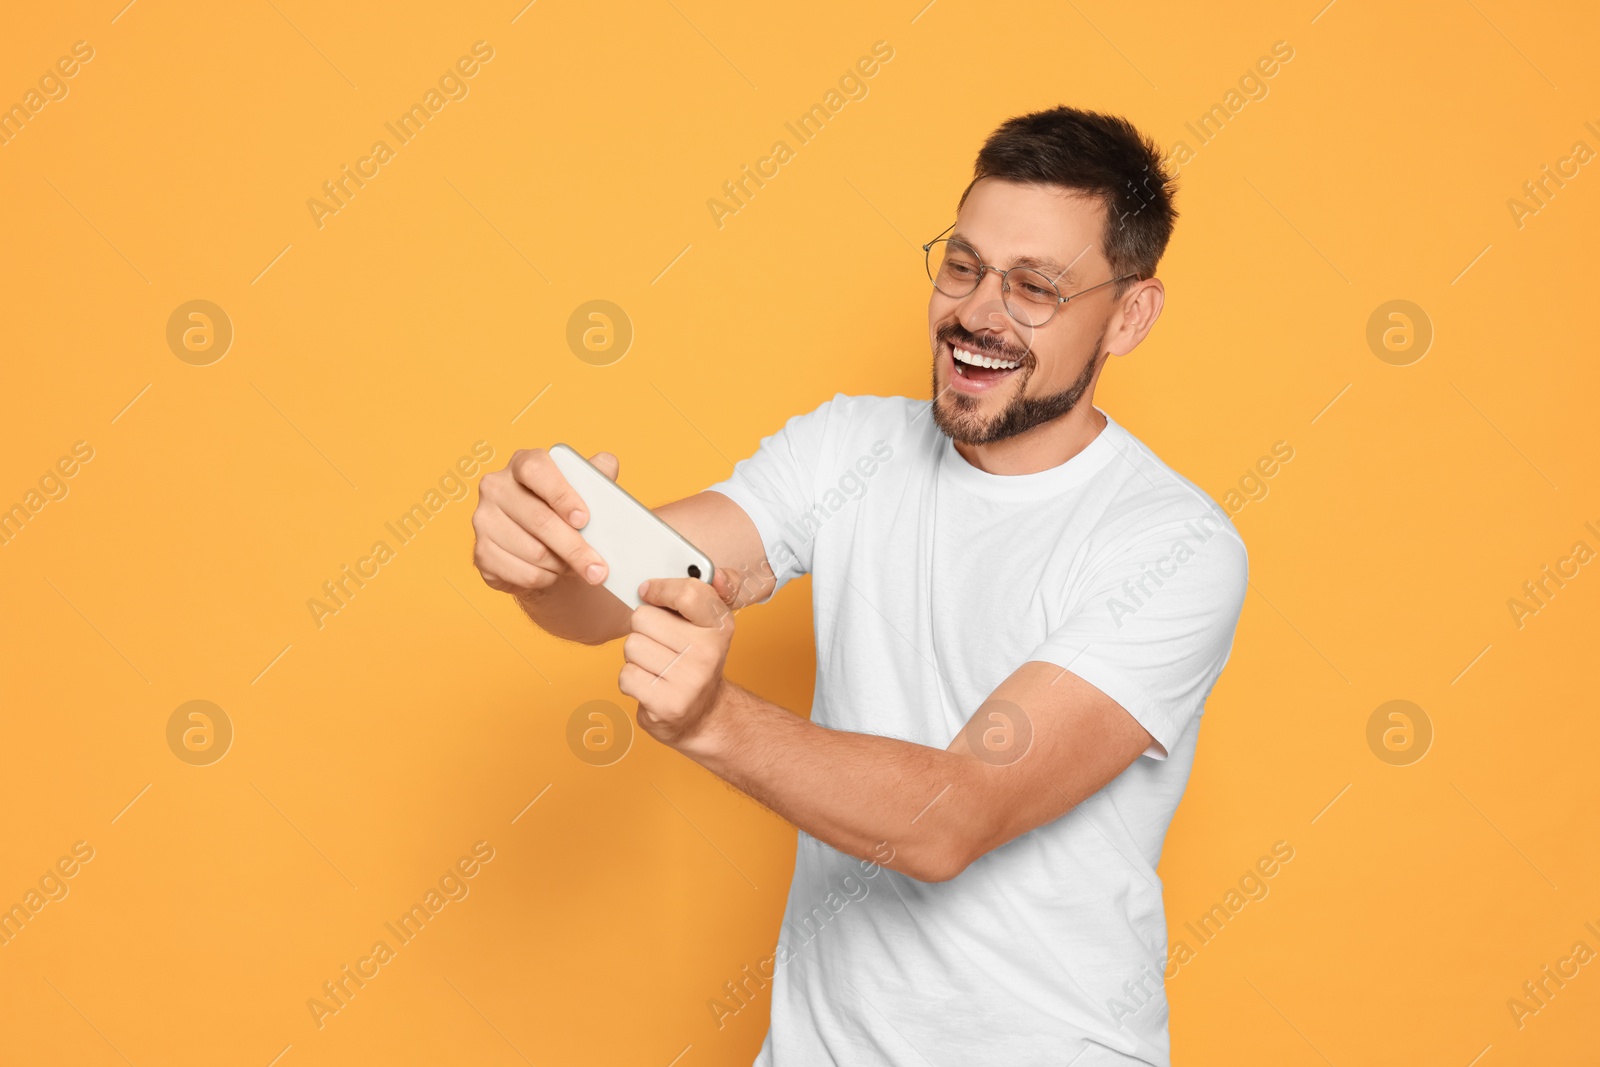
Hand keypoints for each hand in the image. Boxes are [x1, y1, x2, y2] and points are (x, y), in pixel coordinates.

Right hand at [471, 447, 616, 598]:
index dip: (561, 495)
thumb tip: (607, 465)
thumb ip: (597, 475)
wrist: (544, 548)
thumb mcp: (584, 490)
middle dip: (575, 548)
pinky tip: (553, 573)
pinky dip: (546, 579)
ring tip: (575, 565)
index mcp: (522, 463)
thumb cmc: (566, 513)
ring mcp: (484, 520)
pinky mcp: (481, 552)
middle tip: (599, 568)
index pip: (535, 470)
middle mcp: (496, 487)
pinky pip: (522, 573)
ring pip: (534, 551)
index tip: (583, 519)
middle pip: (539, 519)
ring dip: (562, 565)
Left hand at [619, 571, 737, 750]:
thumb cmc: (697, 659)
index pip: (688, 593)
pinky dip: (632, 680)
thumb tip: (717, 574)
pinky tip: (651, 684)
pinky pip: (626, 676)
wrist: (703, 715)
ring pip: (631, 647)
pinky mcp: (667, 705)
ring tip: (657, 665)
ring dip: (636, 656)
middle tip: (660, 642)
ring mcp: (689, 681)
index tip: (649, 591)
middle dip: (643, 629)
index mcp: (720, 625)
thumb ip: (713, 589)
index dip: (660, 588)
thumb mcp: (711, 623)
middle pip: (643, 617)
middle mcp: (708, 653)